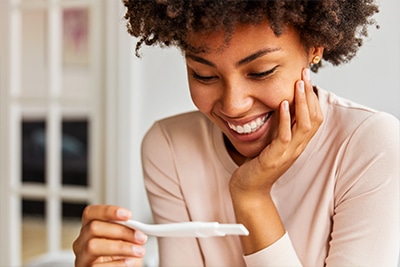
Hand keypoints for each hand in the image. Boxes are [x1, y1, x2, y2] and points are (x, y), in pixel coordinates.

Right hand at [73, 205, 147, 266]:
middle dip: (121, 231)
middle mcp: (82, 242)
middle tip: (140, 237)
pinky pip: (96, 266)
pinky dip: (116, 264)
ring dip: (121, 248)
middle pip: (94, 227)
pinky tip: (128, 262)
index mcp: (89, 229)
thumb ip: (126, 229)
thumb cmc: (120, 256)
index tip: (128, 215)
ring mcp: (82, 258)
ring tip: (138, 251)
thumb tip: (137, 227)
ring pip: (92, 246)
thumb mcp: (123, 239)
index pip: (91, 213)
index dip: (108, 211)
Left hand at [230, 68, 322, 194]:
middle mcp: (297, 147)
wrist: (249, 189)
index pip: (315, 117)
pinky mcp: (274, 158)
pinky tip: (284, 104)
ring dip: (302, 103)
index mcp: (298, 143)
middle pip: (314, 117)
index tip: (306, 77)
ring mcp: (288, 153)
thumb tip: (279, 105)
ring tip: (299, 83)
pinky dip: (286, 119)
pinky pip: (285, 137)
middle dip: (310, 94)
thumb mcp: (272, 142)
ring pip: (304, 125)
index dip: (313, 97)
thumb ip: (279, 127)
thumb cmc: (258, 164)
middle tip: (305, 73)